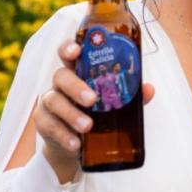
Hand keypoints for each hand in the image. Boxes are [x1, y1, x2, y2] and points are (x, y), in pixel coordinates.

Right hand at [38, 41, 154, 180]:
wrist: (76, 144)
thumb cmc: (97, 113)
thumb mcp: (115, 103)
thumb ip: (130, 95)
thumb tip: (148, 89)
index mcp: (78, 72)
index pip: (69, 53)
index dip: (69, 48)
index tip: (76, 50)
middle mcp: (61, 84)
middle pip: (61, 76)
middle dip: (76, 86)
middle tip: (92, 99)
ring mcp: (49, 102)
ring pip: (53, 101)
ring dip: (71, 114)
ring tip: (88, 126)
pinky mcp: (43, 123)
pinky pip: (49, 126)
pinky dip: (63, 135)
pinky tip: (76, 143)